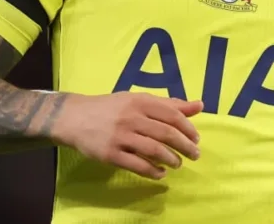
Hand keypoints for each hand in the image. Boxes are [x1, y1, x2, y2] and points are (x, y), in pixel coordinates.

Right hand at [50, 92, 203, 178]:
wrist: (74, 117)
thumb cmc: (111, 108)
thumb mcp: (138, 100)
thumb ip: (169, 104)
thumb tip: (199, 105)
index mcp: (140, 101)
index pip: (172, 115)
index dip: (188, 128)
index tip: (196, 139)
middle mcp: (132, 117)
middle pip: (166, 133)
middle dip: (185, 146)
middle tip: (195, 155)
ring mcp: (120, 136)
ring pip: (154, 150)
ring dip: (171, 159)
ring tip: (178, 164)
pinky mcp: (110, 154)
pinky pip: (137, 165)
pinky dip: (153, 171)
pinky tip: (160, 173)